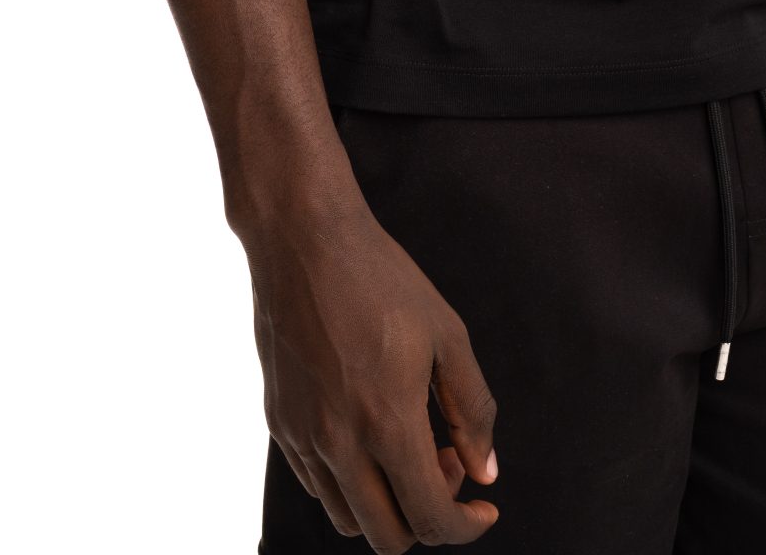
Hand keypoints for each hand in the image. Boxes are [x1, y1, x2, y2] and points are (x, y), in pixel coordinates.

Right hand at [250, 193, 499, 548]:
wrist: (303, 239)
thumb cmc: (379, 278)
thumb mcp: (447, 335)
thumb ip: (472, 410)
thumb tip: (485, 471)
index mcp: (387, 422)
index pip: (429, 518)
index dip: (466, 525)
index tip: (484, 506)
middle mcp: (339, 443)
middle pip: (387, 537)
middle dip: (428, 518)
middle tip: (447, 463)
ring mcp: (302, 437)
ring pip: (348, 519)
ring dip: (387, 503)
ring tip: (409, 445)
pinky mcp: (280, 423)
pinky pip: (317, 486)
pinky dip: (351, 483)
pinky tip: (371, 431)